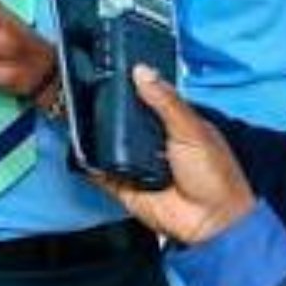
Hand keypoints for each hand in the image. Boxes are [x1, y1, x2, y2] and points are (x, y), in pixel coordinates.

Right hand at [91, 66, 255, 245]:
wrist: (210, 221)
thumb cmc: (213, 173)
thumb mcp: (193, 131)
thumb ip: (167, 102)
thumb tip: (141, 70)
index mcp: (172, 124)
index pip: (146, 99)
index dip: (129, 84)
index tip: (105, 64)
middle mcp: (151, 141)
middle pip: (122, 120)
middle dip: (105, 107)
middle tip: (80, 85)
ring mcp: (134, 163)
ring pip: (107, 143)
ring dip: (94, 132)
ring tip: (71, 110)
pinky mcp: (121, 184)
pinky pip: (99, 170)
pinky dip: (87, 161)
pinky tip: (74, 145)